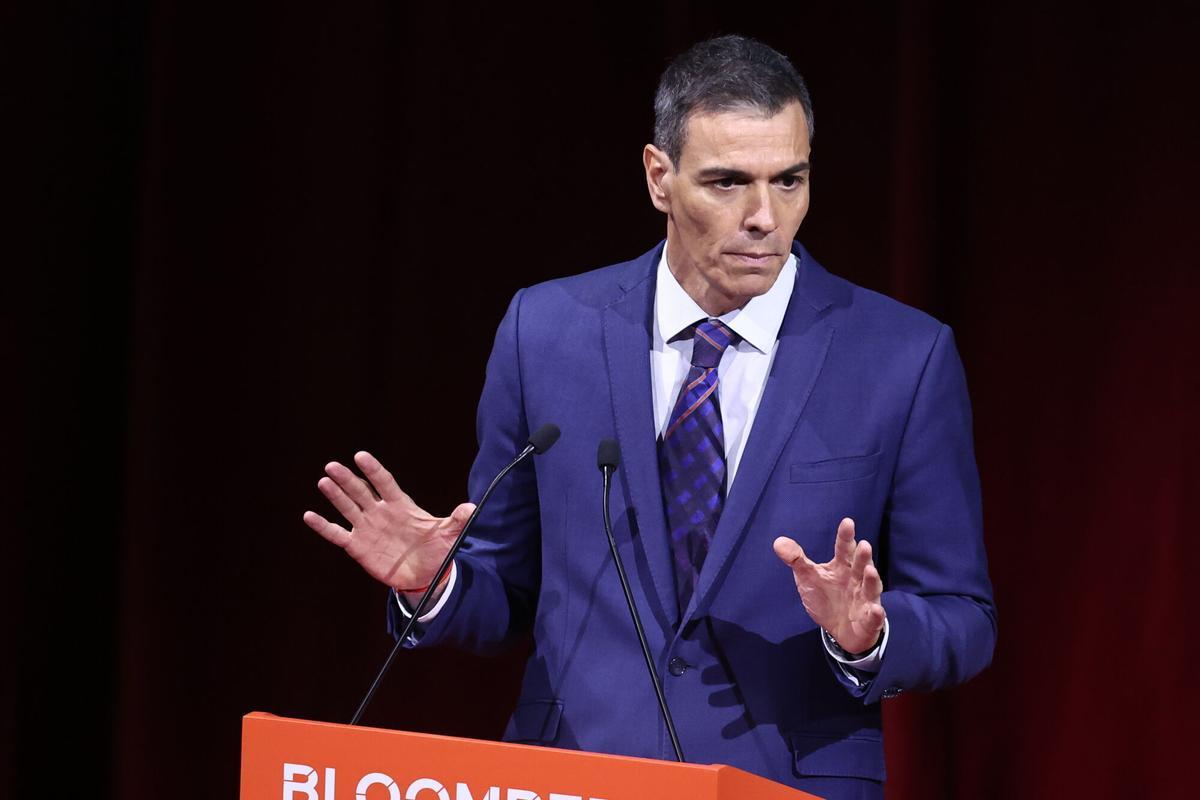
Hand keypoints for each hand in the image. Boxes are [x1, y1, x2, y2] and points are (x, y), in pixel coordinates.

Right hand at [302, 451, 474, 596]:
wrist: (425, 575)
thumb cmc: (436, 549)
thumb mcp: (449, 535)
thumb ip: (457, 520)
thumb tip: (471, 509)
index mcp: (400, 505)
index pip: (384, 483)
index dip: (373, 470)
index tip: (361, 456)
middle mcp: (380, 512)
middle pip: (361, 492)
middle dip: (347, 479)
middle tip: (333, 466)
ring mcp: (367, 527)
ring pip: (348, 507)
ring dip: (335, 495)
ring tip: (323, 481)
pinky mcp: (358, 546)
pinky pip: (338, 533)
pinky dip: (324, 526)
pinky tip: (309, 515)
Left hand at [773, 517, 885, 653]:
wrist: (841, 630)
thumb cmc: (826, 597)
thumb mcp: (808, 577)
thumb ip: (796, 560)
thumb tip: (778, 541)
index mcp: (843, 567)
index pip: (844, 549)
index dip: (845, 536)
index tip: (847, 522)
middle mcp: (857, 580)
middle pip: (861, 566)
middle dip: (862, 557)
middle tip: (863, 545)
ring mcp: (865, 600)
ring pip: (870, 588)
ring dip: (872, 580)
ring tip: (870, 570)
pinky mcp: (869, 620)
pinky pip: (874, 617)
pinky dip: (876, 614)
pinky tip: (876, 610)